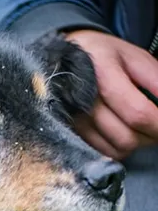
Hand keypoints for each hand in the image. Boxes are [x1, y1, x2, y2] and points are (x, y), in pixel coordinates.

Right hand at [65, 29, 157, 158]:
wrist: (61, 61)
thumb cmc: (104, 57)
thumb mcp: (134, 57)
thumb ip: (156, 80)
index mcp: (103, 74)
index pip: (137, 112)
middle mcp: (83, 102)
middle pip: (127, 138)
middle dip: (152, 136)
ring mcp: (75, 121)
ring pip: (117, 150)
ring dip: (137, 143)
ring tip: (142, 127)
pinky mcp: (72, 133)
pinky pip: (104, 152)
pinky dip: (120, 147)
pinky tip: (124, 131)